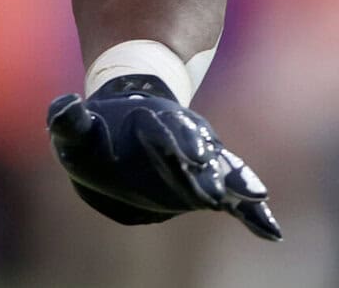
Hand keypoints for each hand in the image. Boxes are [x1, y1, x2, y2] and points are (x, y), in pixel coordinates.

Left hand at [47, 76, 281, 240]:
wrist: (126, 133)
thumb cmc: (99, 138)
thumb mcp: (76, 132)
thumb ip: (68, 121)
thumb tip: (66, 105)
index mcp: (151, 123)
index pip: (164, 129)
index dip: (176, 140)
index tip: (191, 155)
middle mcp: (183, 139)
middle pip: (198, 149)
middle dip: (205, 167)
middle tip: (214, 185)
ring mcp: (201, 159)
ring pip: (222, 169)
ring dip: (235, 183)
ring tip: (253, 197)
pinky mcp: (210, 181)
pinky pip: (236, 199)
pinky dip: (254, 214)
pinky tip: (272, 233)